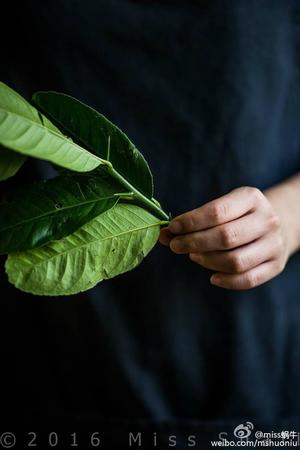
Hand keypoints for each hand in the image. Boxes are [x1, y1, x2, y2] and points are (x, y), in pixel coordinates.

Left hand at [160, 186, 293, 289]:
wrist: (278, 224)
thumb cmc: (238, 216)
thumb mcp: (222, 208)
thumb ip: (194, 220)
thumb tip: (163, 234)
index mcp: (251, 198)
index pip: (217, 212)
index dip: (191, 222)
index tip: (172, 228)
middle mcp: (267, 219)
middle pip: (225, 237)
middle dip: (194, 243)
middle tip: (175, 246)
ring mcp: (275, 243)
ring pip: (235, 261)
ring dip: (208, 261)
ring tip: (194, 256)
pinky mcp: (276, 264)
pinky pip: (249, 279)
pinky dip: (227, 281)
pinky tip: (212, 277)